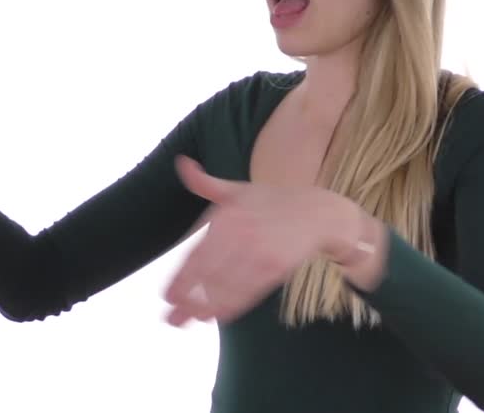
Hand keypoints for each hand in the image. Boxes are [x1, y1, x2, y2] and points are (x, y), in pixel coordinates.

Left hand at [162, 155, 361, 326]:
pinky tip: (216, 316)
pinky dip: (231, 305)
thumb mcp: (236, 188)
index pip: (196, 252)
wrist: (317, 212)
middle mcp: (240, 234)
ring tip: (188, 321)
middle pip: (207, 273)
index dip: (180, 278)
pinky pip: (249, 291)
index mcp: (226, 215)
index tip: (166, 297)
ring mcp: (259, 253)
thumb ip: (205, 182)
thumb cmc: (271, 201)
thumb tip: (182, 163)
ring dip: (205, 307)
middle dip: (187, 299)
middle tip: (170, 318)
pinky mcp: (275, 268)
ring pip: (226, 286)